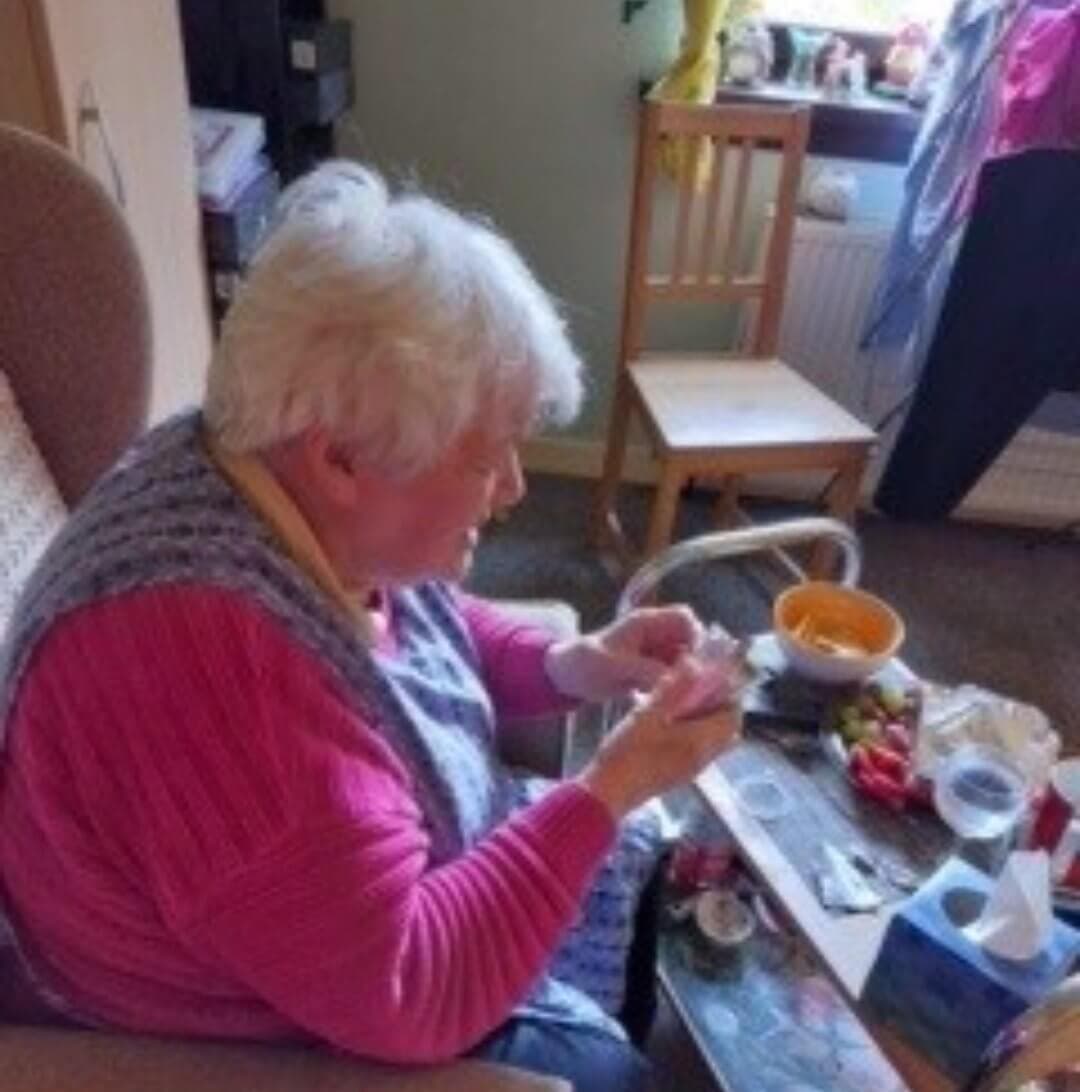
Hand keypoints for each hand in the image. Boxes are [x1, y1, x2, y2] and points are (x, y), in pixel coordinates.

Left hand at [544, 606, 703, 701]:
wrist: (564, 676)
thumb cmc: (584, 662)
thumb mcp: (614, 666)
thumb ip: (646, 670)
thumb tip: (678, 678)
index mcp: (646, 622)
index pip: (684, 618)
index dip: (697, 636)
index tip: (698, 663)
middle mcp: (655, 634)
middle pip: (691, 641)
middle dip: (696, 662)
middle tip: (695, 687)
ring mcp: (655, 652)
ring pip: (685, 661)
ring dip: (686, 678)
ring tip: (683, 699)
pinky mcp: (652, 670)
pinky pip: (674, 677)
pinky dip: (674, 689)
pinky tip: (668, 703)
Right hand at [576, 657, 740, 820]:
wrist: (610, 793)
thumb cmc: (628, 752)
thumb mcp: (646, 714)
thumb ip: (671, 689)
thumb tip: (692, 665)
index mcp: (701, 741)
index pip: (732, 716)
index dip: (729, 694)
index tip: (714, 677)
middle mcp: (704, 758)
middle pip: (727, 729)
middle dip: (718, 706)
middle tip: (699, 688)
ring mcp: (692, 769)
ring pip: (714, 741)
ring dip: (706, 720)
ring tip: (684, 702)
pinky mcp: (679, 776)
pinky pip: (700, 750)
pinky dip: (696, 734)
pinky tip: (671, 723)